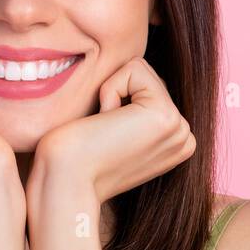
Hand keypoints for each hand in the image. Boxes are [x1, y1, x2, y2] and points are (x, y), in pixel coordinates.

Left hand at [28, 57, 195, 203]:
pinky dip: (109, 90)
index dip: (116, 99)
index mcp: (175, 142)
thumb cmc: (75, 157)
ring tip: (104, 131)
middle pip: (146, 76)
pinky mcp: (165, 115)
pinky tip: (105, 123)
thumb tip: (133, 75)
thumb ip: (135, 111)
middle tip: (103, 134)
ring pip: (140, 70)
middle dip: (115, 94)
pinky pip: (134, 68)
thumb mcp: (116, 132)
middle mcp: (184, 137)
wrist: (65, 180)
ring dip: (111, 94)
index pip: (147, 87)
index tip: (106, 137)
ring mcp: (179, 129)